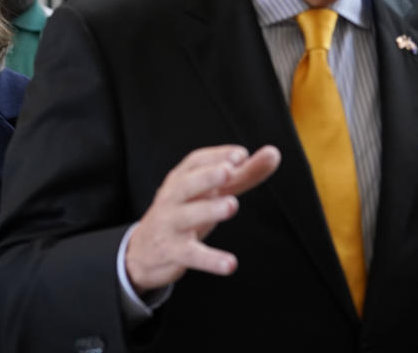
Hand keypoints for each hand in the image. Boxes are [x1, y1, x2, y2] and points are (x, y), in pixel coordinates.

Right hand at [125, 144, 280, 293]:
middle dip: (207, 177)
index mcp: (181, 178)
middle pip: (187, 184)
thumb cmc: (185, 212)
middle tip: (229, 171)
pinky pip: (192, 255)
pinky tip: (230, 264)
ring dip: (209, 210)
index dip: (217, 156)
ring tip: (232, 205)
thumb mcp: (212, 192)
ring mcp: (171, 224)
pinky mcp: (173, 252)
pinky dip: (210, 260)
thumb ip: (243, 174)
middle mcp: (173, 198)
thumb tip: (274, 153)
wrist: (143, 251)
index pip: (196, 162)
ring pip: (187, 216)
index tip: (240, 155)